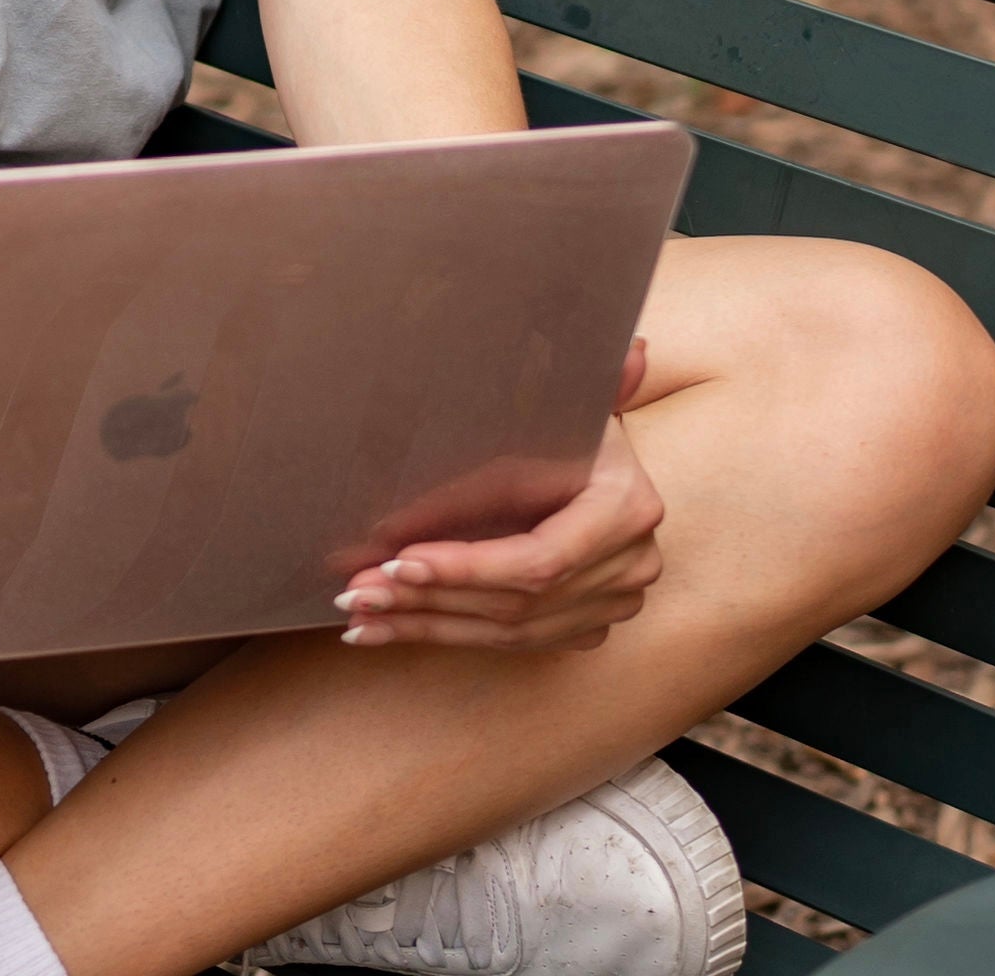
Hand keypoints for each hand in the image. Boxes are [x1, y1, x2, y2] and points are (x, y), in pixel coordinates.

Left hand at [334, 342, 664, 652]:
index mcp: (628, 508)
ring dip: (424, 625)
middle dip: (429, 600)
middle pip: (516, 603)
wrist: (600, 459)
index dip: (468, 567)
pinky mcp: (585, 626)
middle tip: (358, 592)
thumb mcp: (568, 398)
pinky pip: (510, 644)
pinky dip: (443, 635)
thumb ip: (593, 381)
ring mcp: (612, 604)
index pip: (538, 560)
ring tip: (360, 613)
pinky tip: (388, 630)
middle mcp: (631, 565)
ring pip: (506, 632)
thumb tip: (635, 351)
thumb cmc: (570, 417)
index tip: (400, 560)